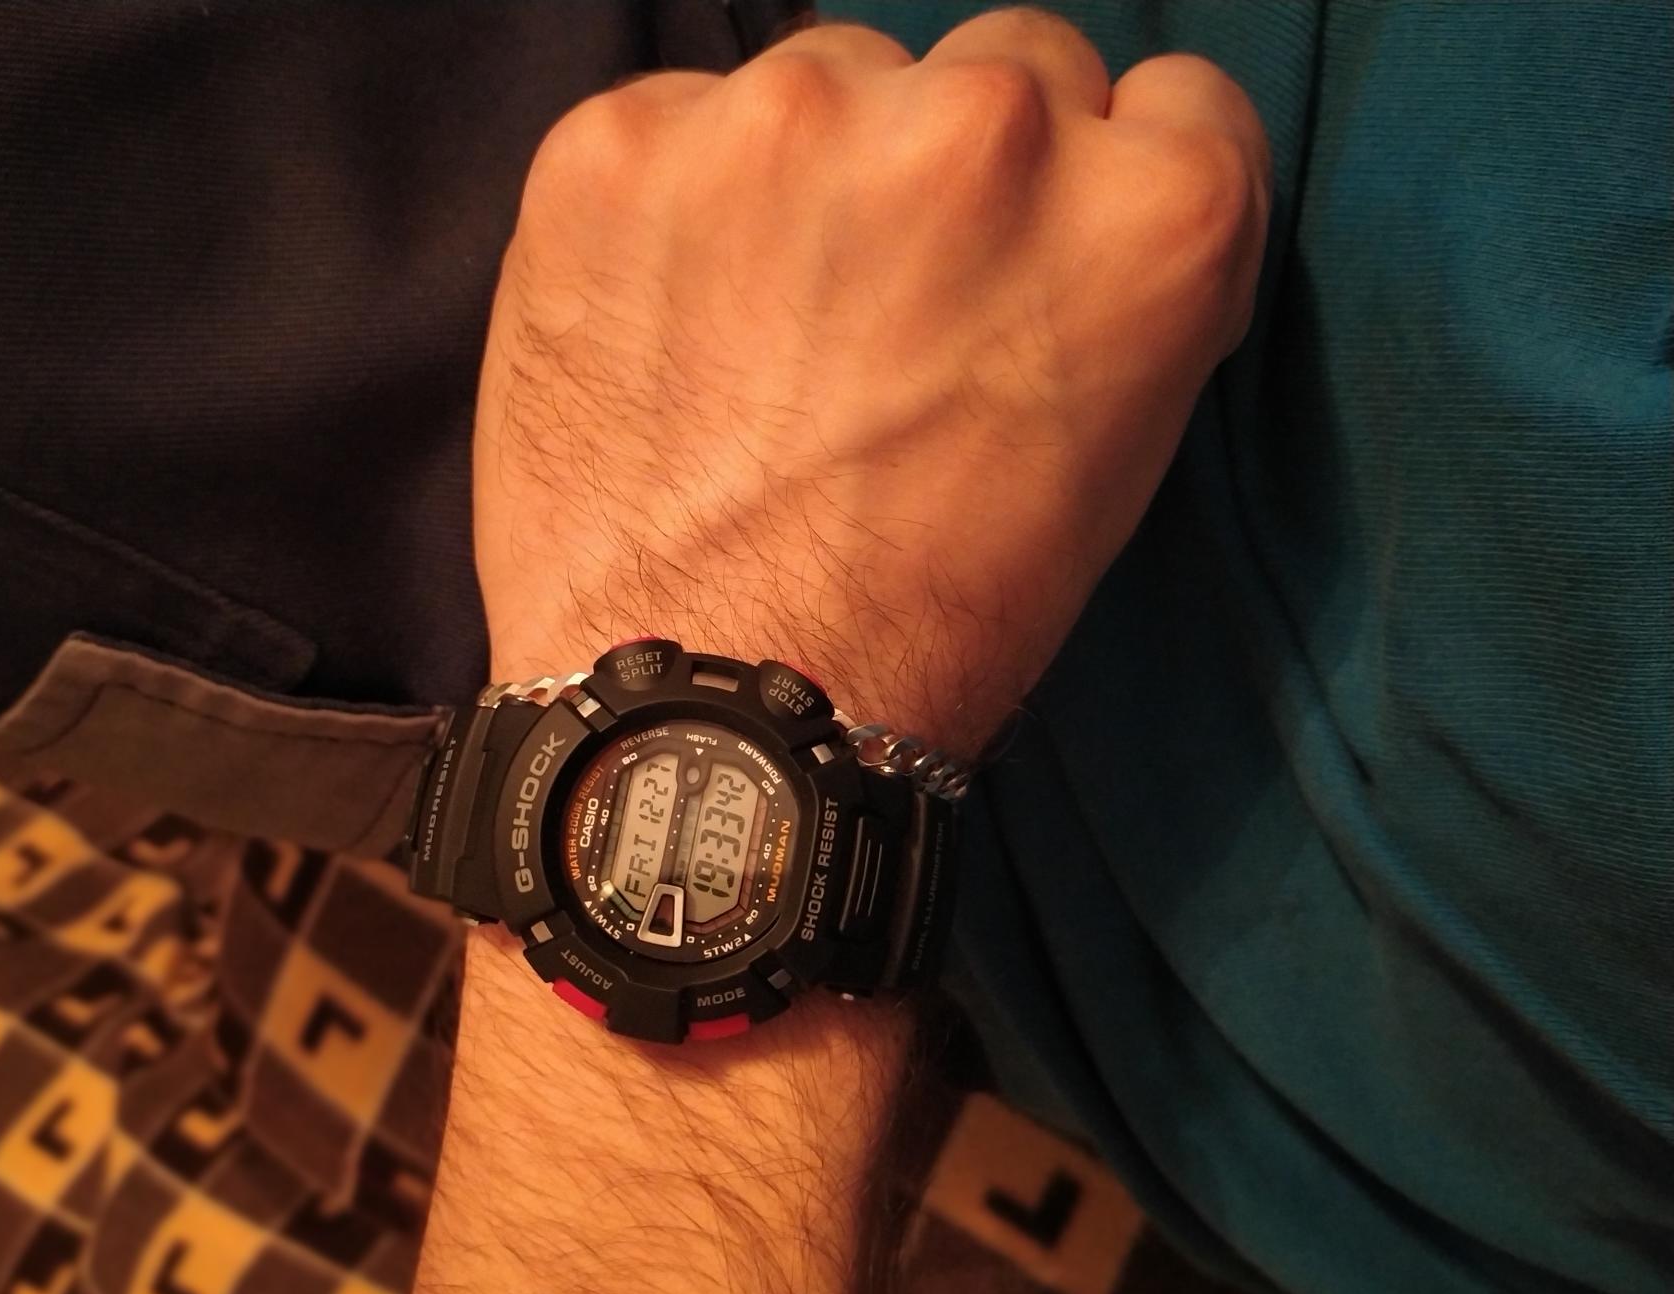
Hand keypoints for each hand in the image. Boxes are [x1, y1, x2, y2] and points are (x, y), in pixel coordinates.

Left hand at [390, 16, 1270, 1293]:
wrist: (708, 725)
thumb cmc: (935, 617)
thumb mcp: (1111, 456)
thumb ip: (1114, 277)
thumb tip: (1081, 181)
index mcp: (1149, 215)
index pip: (1171, 103)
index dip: (1102, 196)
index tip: (1040, 274)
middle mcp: (985, 127)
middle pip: (1006, 67)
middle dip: (966, 174)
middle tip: (893, 311)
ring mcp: (789, 121)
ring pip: (837, 77)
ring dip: (817, 173)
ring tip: (765, 329)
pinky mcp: (623, 146)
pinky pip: (684, 121)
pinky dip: (679, 201)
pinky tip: (668, 322)